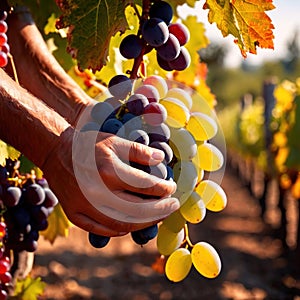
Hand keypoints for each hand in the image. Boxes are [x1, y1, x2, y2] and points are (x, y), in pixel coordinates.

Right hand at [42, 127, 178, 236]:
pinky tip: (133, 224)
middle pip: (139, 210)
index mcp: (110, 172)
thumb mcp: (115, 141)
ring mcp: (85, 207)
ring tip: (158, 215)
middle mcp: (98, 193)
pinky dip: (122, 230)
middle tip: (173, 206)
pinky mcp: (75, 215)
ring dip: (145, 222)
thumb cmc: (88, 146)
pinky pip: (103, 230)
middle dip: (161, 210)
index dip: (164, 189)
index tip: (172, 188)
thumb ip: (139, 151)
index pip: (147, 187)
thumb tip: (161, 161)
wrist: (56, 152)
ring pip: (123, 225)